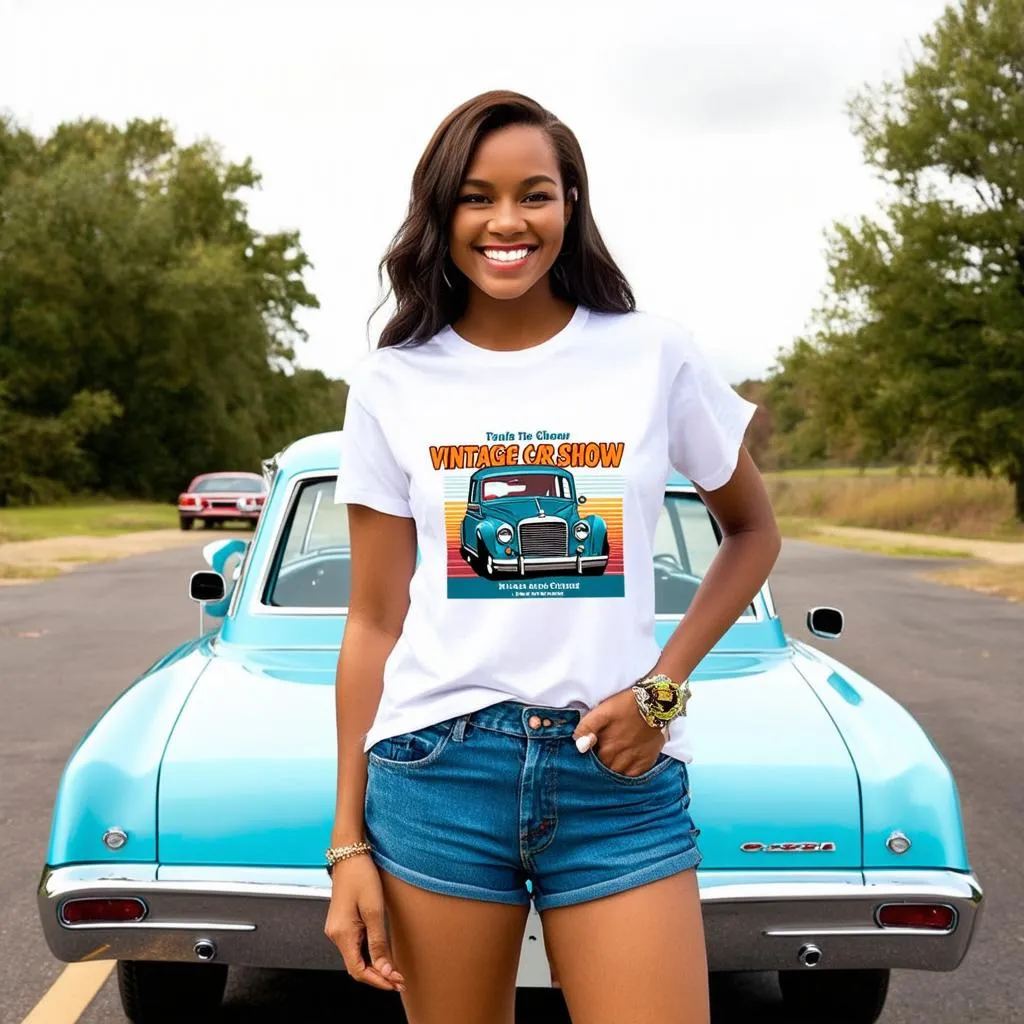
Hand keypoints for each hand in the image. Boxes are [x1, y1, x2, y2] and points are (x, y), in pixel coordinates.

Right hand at [323, 854, 405, 992]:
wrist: (349, 854)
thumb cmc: (362, 876)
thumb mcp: (374, 910)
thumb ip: (379, 942)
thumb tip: (385, 970)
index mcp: (341, 934)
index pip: (358, 971)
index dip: (378, 981)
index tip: (397, 983)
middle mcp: (335, 935)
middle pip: (356, 967)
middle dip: (378, 976)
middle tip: (400, 980)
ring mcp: (337, 929)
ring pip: (355, 957)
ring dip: (374, 966)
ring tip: (395, 970)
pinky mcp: (342, 923)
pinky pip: (355, 946)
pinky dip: (368, 954)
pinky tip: (382, 955)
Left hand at [573, 688, 665, 776]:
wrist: (656, 703)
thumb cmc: (627, 705)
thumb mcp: (603, 710)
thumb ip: (588, 727)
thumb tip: (579, 745)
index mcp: (606, 746)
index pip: (591, 760)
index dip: (589, 756)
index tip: (592, 750)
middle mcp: (619, 757)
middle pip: (604, 768)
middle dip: (600, 763)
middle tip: (602, 752)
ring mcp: (634, 760)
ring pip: (617, 773)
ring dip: (612, 769)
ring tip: (612, 759)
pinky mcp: (646, 761)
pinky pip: (633, 776)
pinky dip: (627, 773)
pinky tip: (625, 764)